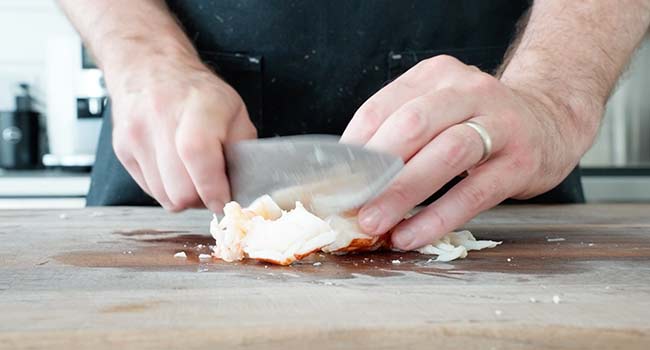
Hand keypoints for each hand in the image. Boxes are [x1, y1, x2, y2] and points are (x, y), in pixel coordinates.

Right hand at [108, 54, 256, 211]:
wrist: (150, 68)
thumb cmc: (198, 92)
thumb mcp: (235, 111)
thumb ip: (243, 150)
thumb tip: (244, 188)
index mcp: (198, 106)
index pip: (198, 156)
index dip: (213, 188)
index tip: (224, 200)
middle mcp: (161, 118)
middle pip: (179, 190)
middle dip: (201, 198)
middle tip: (212, 187)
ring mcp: (136, 135)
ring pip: (164, 197)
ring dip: (183, 196)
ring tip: (193, 176)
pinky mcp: (122, 150)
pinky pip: (150, 190)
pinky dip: (166, 188)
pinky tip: (174, 169)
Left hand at [341, 55, 592, 249]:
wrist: (549, 121)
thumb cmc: (479, 122)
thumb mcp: (439, 111)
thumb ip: (399, 133)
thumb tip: (351, 177)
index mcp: (436, 75)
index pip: (383, 106)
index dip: (354, 145)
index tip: (335, 180)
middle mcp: (468, 90)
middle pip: (413, 124)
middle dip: (377, 169)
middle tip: (350, 204)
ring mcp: (500, 123)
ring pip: (446, 152)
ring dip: (404, 191)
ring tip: (375, 222)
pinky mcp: (521, 160)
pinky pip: (474, 192)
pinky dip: (439, 216)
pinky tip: (413, 234)